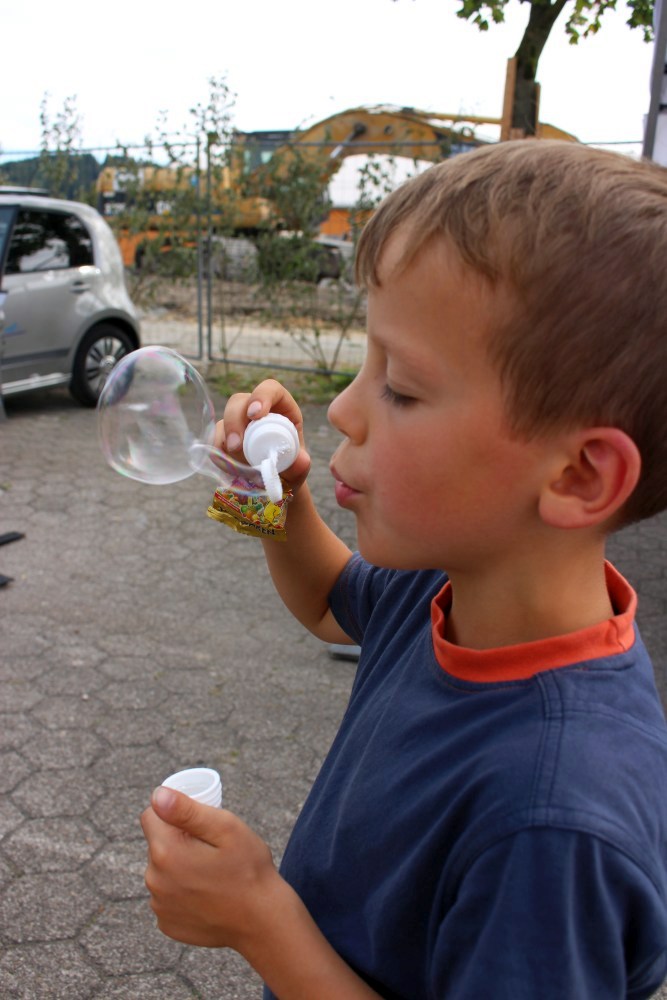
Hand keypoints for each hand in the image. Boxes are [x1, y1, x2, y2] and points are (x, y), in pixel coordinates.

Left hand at [141, 786, 281, 949]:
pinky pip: (167, 895)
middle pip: (157, 844)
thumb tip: (157, 795)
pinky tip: (207, 895)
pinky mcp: (167, 924)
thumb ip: (188, 810)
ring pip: (162, 870)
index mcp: (166, 852)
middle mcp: (154, 881)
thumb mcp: (227, 829)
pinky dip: (182, 891)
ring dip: (179, 866)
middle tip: (212, 848)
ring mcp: (159, 906)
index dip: (174, 813)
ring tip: (212, 872)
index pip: (150, 816)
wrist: (263, 922)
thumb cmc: (249, 870)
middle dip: (178, 840)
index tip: (199, 822)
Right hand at [215, 379, 310, 491]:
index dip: (261, 396)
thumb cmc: (291, 467)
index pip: (270, 389)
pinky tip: (228, 467)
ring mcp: (237, 423)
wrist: (277, 482)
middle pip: (238, 402)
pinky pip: (214, 440)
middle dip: (234, 422)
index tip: (255, 415)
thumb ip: (302, 464)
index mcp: (280, 408)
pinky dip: (218, 453)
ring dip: (223, 441)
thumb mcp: (299, 466)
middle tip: (235, 446)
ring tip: (234, 465)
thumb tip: (302, 461)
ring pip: (223, 421)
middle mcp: (256, 411)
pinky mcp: (224, 438)